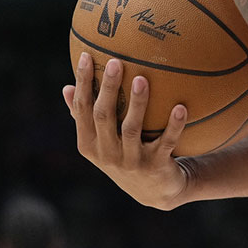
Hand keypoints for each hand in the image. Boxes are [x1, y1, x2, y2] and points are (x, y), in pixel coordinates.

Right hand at [63, 52, 192, 210]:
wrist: (156, 191)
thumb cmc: (125, 156)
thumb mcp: (101, 142)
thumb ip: (84, 117)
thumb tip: (66, 88)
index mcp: (89, 144)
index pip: (82, 109)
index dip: (83, 82)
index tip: (86, 55)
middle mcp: (107, 154)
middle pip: (103, 116)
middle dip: (107, 88)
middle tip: (115, 61)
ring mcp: (131, 162)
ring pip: (132, 129)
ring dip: (137, 103)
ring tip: (142, 78)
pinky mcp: (156, 166)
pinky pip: (166, 142)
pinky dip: (174, 125)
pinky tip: (181, 107)